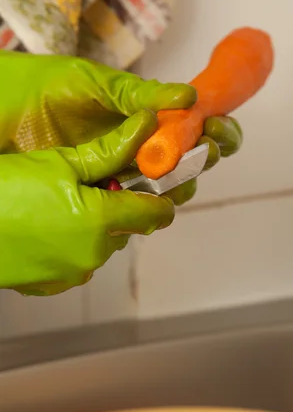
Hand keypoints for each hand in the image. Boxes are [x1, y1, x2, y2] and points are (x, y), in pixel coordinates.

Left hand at [0, 52, 242, 204]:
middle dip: (203, 160)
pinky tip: (141, 198)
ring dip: (178, 187)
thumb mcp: (97, 85)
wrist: (4, 113)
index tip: (216, 129)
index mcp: (151, 120)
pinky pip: (136, 213)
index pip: (199, 130)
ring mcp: (126, 177)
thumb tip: (190, 97)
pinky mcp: (105, 199)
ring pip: (170, 193)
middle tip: (198, 150)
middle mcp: (145, 151)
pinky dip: (145, 209)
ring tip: (164, 174)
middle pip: (193, 166)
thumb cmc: (48, 90)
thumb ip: (142, 95)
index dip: (218, 133)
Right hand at [0, 113, 174, 295]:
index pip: (156, 213)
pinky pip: (78, 261)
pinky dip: (72, 245)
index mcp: (101, 221)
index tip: (151, 187)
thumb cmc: (3, 190)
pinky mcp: (55, 285)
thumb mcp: (61, 162)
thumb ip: (110, 151)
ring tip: (59, 207)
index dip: (159, 198)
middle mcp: (95, 254)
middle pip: (128, 229)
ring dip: (94, 228)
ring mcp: (74, 273)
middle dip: (117, 209)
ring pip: (103, 245)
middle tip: (90, 187)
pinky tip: (46, 228)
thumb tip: (145, 127)